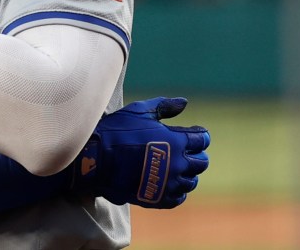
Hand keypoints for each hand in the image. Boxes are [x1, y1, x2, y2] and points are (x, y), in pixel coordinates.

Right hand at [71, 97, 209, 208]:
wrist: (97, 158)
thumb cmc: (117, 131)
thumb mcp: (139, 111)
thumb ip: (164, 106)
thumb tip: (184, 103)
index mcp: (177, 141)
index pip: (202, 139)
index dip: (198, 135)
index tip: (191, 133)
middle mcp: (178, 164)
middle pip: (201, 162)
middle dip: (196, 155)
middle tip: (184, 151)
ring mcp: (170, 183)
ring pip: (191, 181)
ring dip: (186, 173)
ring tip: (174, 167)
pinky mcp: (159, 198)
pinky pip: (179, 197)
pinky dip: (176, 191)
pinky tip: (167, 183)